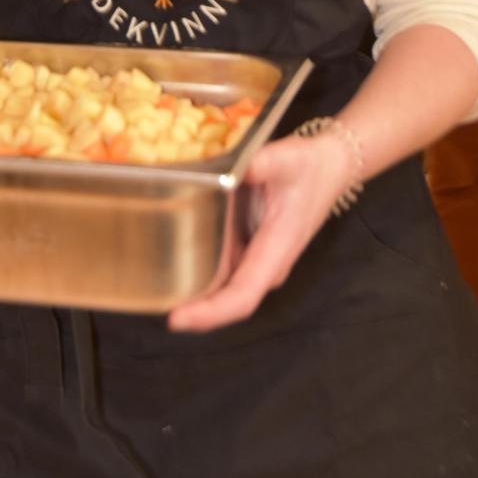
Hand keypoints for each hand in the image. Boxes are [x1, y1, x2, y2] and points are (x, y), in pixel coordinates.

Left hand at [167, 131, 354, 332]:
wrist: (330, 166)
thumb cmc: (310, 167)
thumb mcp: (285, 159)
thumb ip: (258, 163)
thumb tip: (230, 167)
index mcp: (276, 251)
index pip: (242, 297)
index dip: (210, 313)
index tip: (176, 318)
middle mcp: (265, 264)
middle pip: (225, 300)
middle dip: (190, 308)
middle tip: (148, 301)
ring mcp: (256, 259)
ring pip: (220, 288)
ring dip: (190, 292)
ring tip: (150, 287)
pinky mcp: (249, 248)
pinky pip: (220, 268)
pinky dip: (197, 270)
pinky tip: (169, 260)